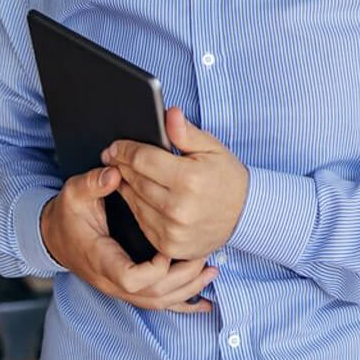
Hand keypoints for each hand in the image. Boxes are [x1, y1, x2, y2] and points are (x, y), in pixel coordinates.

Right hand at [40, 166, 216, 312]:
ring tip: (211, 270)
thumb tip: (114, 174)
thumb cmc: (68, 214)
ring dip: (187, 289)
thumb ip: (93, 183)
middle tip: (204, 257)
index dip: (154, 269)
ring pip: (158, 303)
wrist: (55, 235)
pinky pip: (157, 304)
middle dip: (182, 279)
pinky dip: (182, 304)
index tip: (167, 249)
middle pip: (152, 296)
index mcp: (101, 259)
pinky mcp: (128, 288)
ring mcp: (120, 288)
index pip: (131, 280)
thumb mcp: (75, 193)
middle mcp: (112, 280)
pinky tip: (204, 303)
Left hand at [104, 107, 249, 261]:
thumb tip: (170, 114)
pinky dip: (137, 206)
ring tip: (127, 173)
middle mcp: (179, 207)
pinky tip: (140, 195)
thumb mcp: (212, 148)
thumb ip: (186, 133)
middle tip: (114, 156)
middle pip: (134, 180)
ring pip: (133, 201)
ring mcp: (173, 230)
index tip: (116, 146)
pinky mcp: (169, 245)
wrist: (244, 215)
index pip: (142, 159)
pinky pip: (141, 221)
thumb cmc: (226, 178)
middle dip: (122, 165)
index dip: (125, 150)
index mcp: (190, 179)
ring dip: (126, 185)